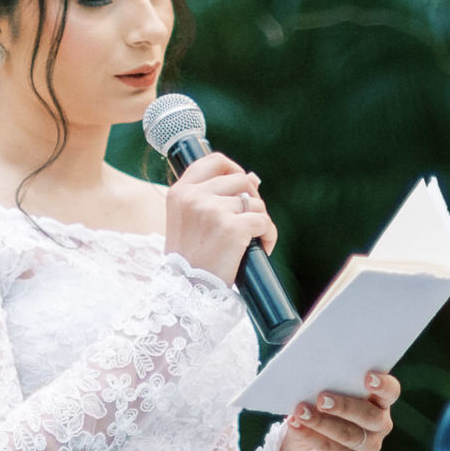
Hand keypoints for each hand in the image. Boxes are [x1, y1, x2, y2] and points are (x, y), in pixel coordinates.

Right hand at [164, 152, 274, 285]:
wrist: (186, 289)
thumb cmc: (191, 257)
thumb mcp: (188, 220)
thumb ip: (212, 197)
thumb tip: (253, 178)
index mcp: (180, 191)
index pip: (213, 161)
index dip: (233, 168)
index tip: (243, 185)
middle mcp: (194, 196)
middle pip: (241, 180)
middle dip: (253, 199)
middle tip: (251, 220)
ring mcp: (213, 210)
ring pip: (255, 203)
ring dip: (261, 220)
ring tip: (254, 239)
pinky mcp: (232, 227)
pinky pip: (264, 222)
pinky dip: (269, 235)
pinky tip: (261, 247)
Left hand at [276, 371, 400, 450]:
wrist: (307, 447)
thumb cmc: (320, 407)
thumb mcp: (324, 390)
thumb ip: (323, 377)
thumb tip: (304, 357)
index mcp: (380, 400)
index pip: (390, 391)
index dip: (383, 385)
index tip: (367, 377)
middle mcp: (380, 423)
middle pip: (369, 415)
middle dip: (345, 406)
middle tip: (321, 398)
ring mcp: (369, 444)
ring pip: (349, 435)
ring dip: (322, 423)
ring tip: (301, 412)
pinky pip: (332, 450)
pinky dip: (310, 435)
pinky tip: (295, 425)